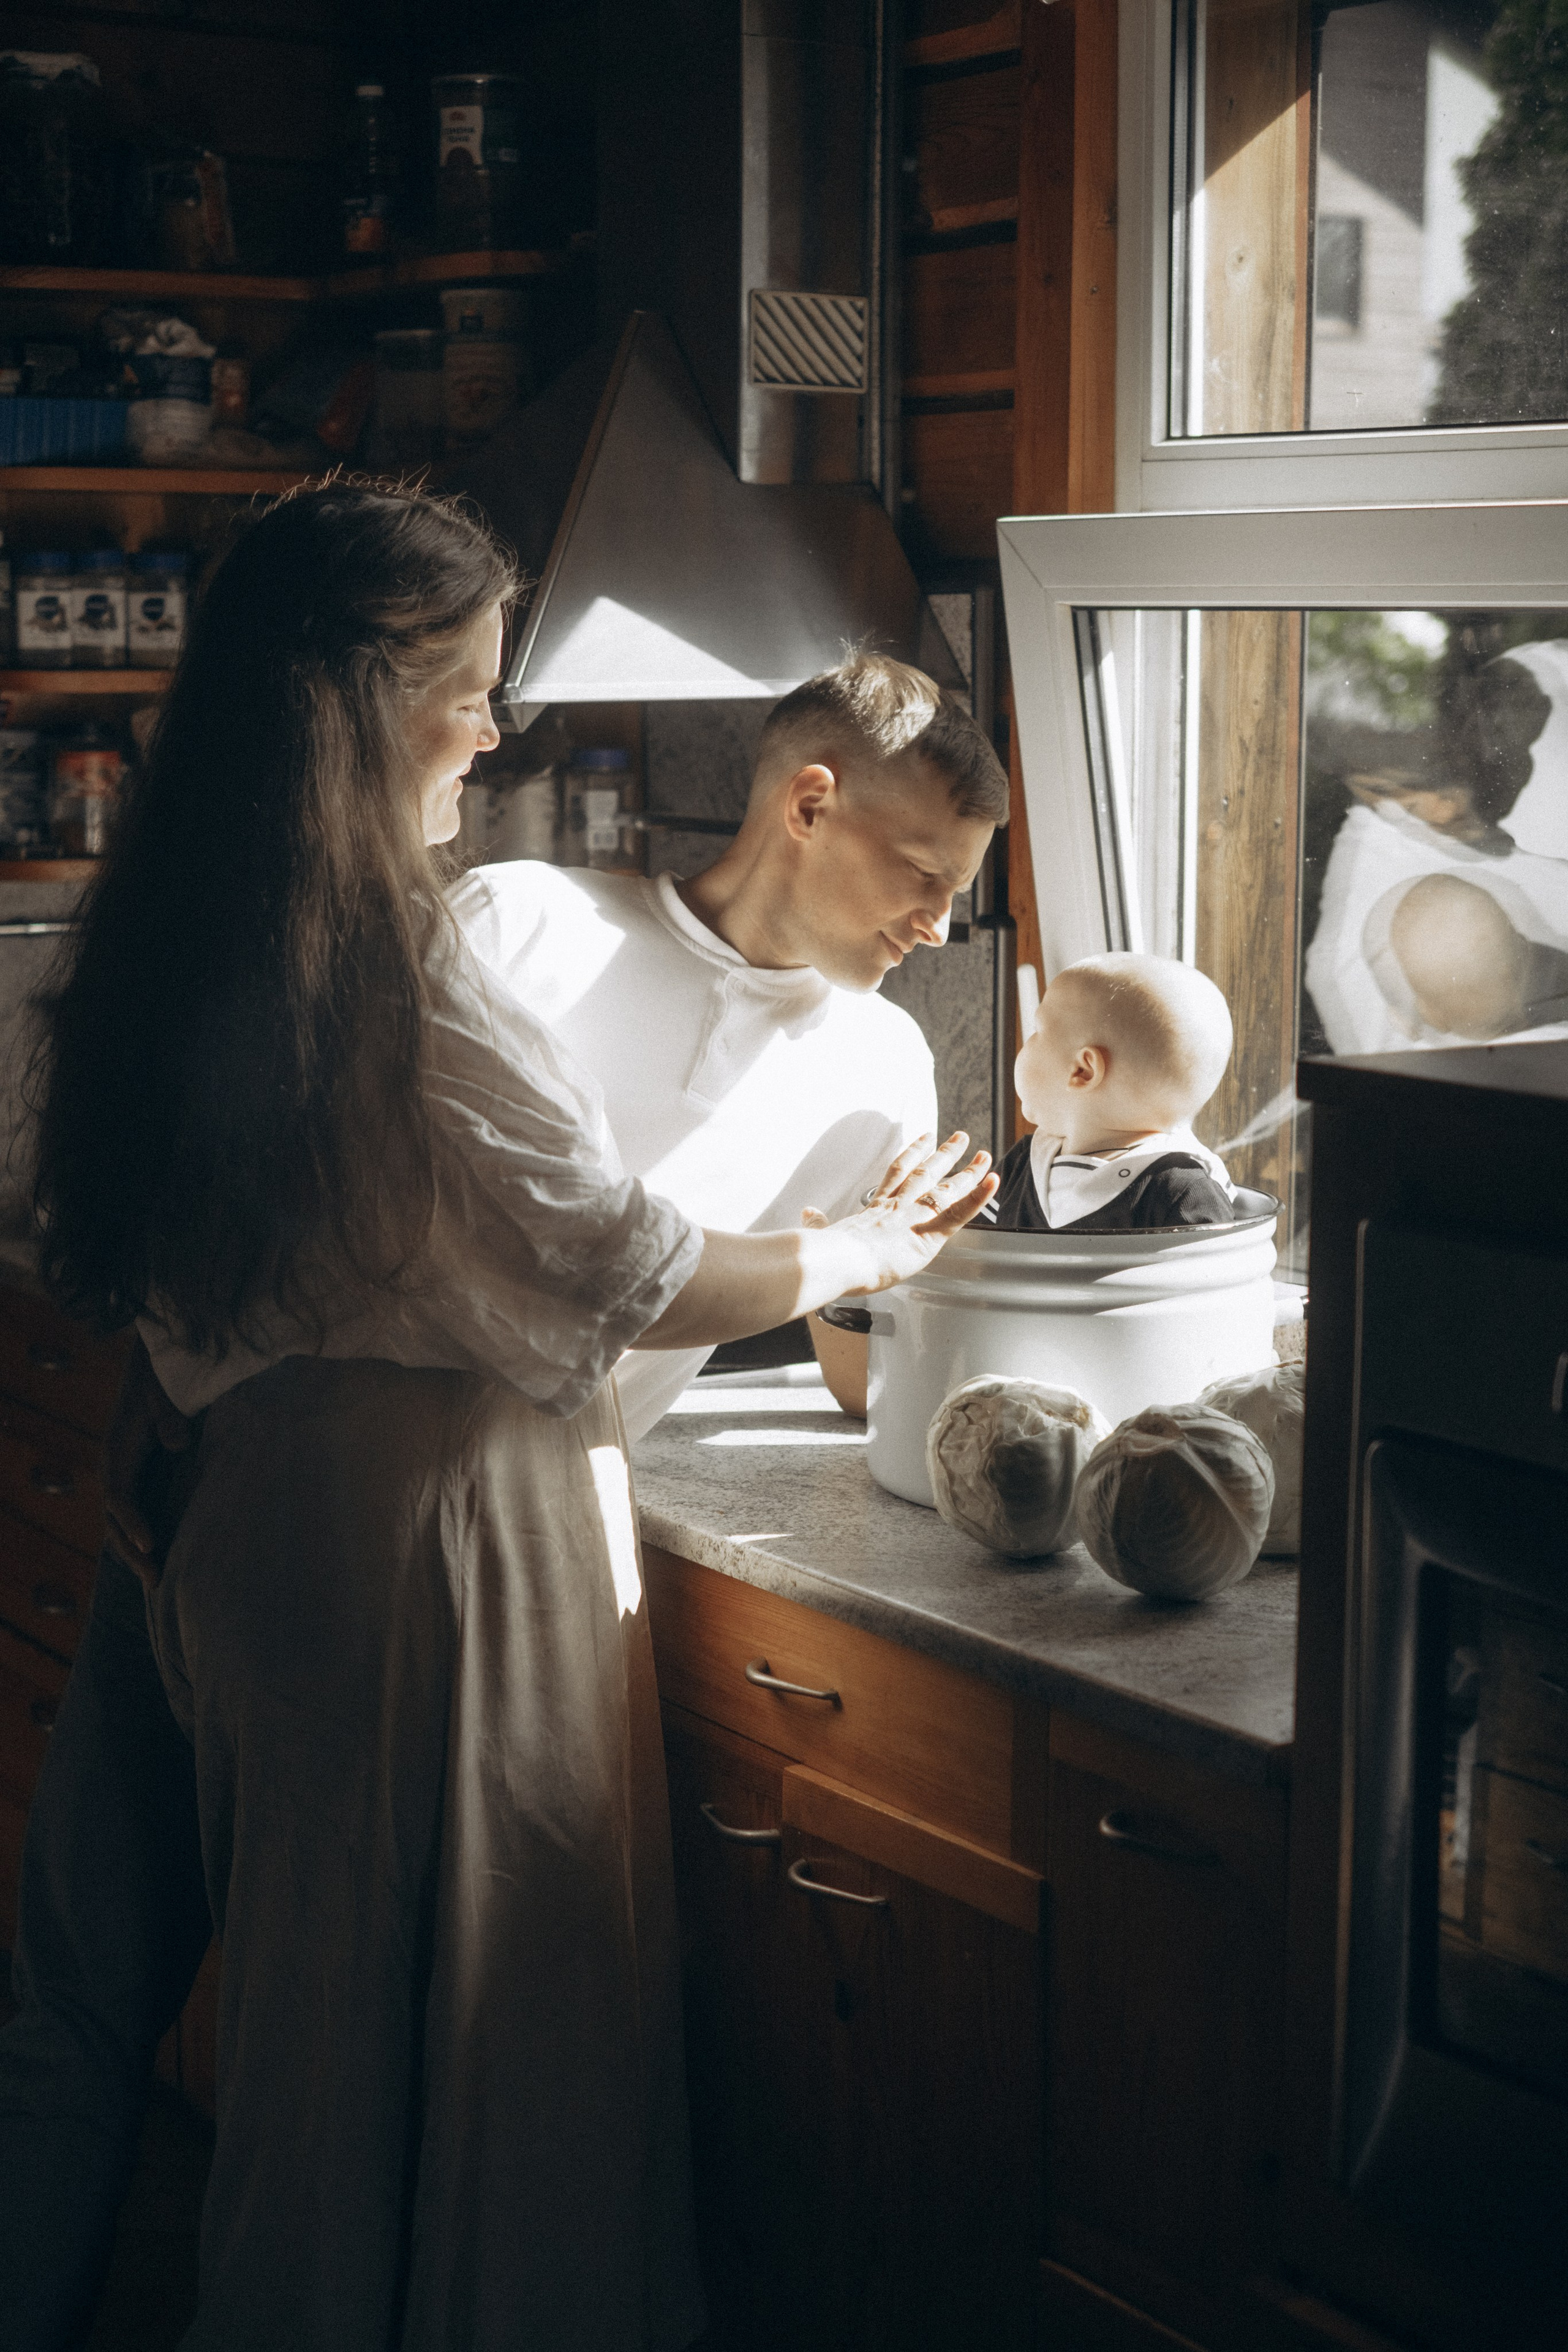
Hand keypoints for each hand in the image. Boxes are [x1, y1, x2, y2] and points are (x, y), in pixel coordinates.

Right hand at [103, 1335, 194, 1590]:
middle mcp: (116, 1469)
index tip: (150, 1545)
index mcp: (118, 1452)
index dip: (133, 1523)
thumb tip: (178, 1443)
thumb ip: (170, 1417)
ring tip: (160, 1584)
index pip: (120, 1496)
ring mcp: (127, 1476)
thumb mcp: (165, 1392)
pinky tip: (165, 1559)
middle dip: (133, 1552)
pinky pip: (140, 1515)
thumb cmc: (161, 1378)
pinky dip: (148, 1538)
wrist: (156, 1364)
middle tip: (156, 1581)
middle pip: (117, 1520)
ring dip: (139, 1552)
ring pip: (125, 1524)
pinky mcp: (142, 1478)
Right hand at [804, 1131, 997, 1296]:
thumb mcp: (820, 1234)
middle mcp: (897, 1206)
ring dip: (967, 1171)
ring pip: (947, 1188)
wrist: (837, 1260)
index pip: (897, 1175)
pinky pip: (960, 1212)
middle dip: (944, 1155)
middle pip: (926, 1173)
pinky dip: (979, 1196)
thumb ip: (818, 1224)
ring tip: (983, 1154)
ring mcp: (913, 1216)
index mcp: (874, 1209)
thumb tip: (807, 1213)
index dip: (912, 1155)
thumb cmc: (828, 1254)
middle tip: (960, 1138)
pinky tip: (993, 1181)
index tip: (924, 1139)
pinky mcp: (928, 1233)